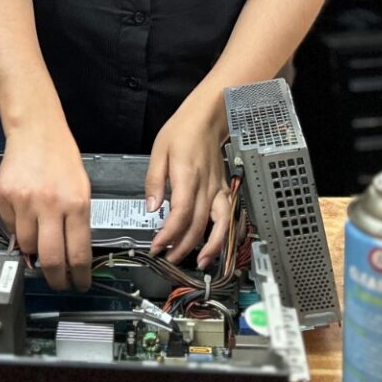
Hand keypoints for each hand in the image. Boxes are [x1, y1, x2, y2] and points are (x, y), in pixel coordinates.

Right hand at [0, 118, 91, 290]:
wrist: (36, 131)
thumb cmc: (61, 158)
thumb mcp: (81, 190)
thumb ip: (76, 223)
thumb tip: (69, 255)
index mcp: (76, 203)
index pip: (78, 253)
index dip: (78, 276)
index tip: (79, 284)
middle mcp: (50, 204)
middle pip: (50, 258)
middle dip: (55, 278)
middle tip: (58, 283)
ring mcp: (25, 201)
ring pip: (26, 246)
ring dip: (34, 253)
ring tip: (40, 247)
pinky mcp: (5, 197)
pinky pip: (10, 227)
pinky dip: (18, 231)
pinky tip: (26, 220)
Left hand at [145, 98, 231, 267]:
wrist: (208, 118)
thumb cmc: (183, 131)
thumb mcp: (159, 151)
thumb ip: (154, 181)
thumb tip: (151, 207)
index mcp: (187, 177)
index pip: (180, 214)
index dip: (169, 234)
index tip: (156, 246)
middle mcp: (206, 186)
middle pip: (198, 225)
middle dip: (183, 247)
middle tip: (168, 259)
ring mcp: (219, 189)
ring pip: (220, 224)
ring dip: (212, 246)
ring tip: (202, 263)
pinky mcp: (225, 189)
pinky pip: (230, 216)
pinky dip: (228, 233)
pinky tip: (222, 245)